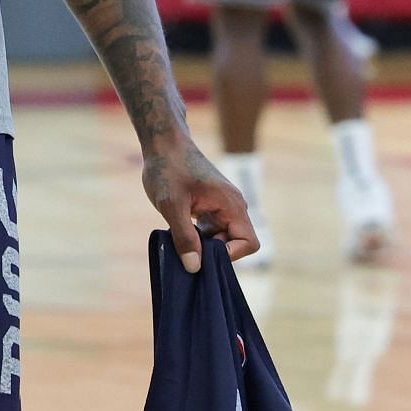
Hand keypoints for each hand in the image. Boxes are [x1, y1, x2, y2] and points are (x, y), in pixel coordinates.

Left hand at [141, 131, 258, 271]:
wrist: (162, 143)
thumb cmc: (168, 169)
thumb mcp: (172, 205)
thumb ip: (184, 237)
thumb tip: (195, 267)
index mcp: (232, 205)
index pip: (248, 243)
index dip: (228, 254)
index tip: (201, 252)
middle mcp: (233, 206)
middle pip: (234, 242)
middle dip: (212, 250)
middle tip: (185, 248)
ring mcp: (222, 206)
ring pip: (221, 237)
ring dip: (202, 243)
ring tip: (179, 238)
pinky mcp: (210, 205)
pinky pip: (211, 229)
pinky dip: (197, 235)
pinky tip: (178, 231)